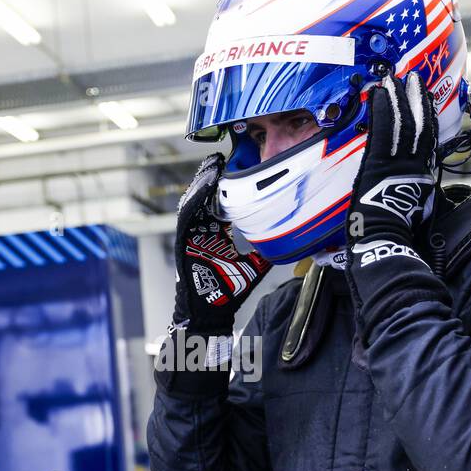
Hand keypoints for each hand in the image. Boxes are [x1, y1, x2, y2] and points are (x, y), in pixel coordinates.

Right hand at [172, 154, 270, 334]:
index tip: (234, 169)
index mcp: (216, 234)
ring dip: (202, 184)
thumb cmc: (228, 291)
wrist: (211, 311)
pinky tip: (203, 187)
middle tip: (220, 159)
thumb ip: (265, 250)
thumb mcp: (254, 265)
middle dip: (211, 178)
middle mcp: (202, 232)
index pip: (220, 204)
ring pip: (194, 203)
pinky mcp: (183, 242)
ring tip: (212, 166)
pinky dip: (194, 201)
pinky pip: (187, 217)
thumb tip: (287, 240)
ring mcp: (192, 236)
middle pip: (205, 198)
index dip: (225, 187)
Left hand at [344, 71, 439, 270]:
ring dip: (399, 98)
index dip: (428, 115)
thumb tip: (419, 191)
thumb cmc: (399, 231)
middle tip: (414, 77)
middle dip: (416, 98)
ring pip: (401, 122)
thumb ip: (418, 193)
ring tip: (396, 78)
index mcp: (422, 173)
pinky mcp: (377, 161)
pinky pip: (381, 130)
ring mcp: (395, 160)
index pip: (427, 138)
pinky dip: (381, 110)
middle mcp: (412, 162)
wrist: (386, 237)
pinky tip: (379, 94)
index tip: (427, 98)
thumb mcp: (418, 210)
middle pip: (418, 124)